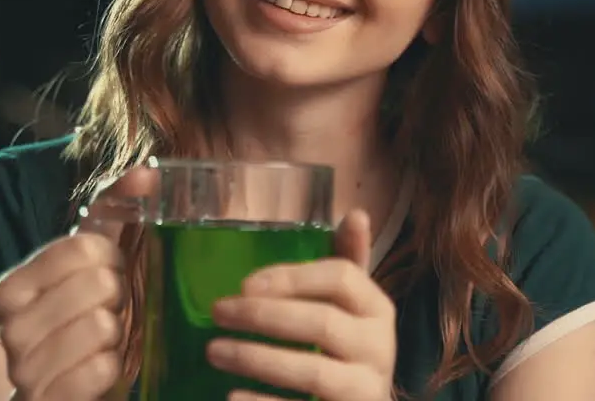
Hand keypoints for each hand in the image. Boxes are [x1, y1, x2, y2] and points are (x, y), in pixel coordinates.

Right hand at [0, 167, 154, 400]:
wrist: (57, 392)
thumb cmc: (80, 318)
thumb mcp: (92, 261)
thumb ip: (115, 208)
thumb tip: (149, 171)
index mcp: (10, 288)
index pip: (83, 247)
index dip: (111, 258)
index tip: (105, 273)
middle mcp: (8, 329)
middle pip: (100, 284)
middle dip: (117, 297)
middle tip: (107, 310)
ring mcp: (24, 372)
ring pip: (103, 327)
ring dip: (116, 334)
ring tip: (103, 340)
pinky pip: (102, 370)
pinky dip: (112, 368)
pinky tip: (100, 368)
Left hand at [205, 210, 396, 400]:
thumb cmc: (347, 348)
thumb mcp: (351, 306)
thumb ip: (346, 262)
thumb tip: (355, 213)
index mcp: (378, 308)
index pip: (342, 277)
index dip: (292, 277)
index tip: (245, 283)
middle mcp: (379, 348)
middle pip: (322, 323)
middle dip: (263, 316)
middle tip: (218, 312)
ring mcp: (365, 390)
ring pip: (312, 373)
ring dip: (256, 359)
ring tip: (214, 351)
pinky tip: (232, 396)